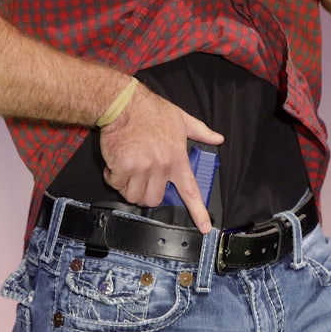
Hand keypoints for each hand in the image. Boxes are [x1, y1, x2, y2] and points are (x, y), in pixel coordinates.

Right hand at [99, 84, 223, 233]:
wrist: (124, 104)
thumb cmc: (152, 111)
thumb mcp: (181, 119)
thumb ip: (200, 131)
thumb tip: (218, 138)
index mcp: (178, 160)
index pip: (190, 191)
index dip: (198, 212)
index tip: (205, 228)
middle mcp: (161, 167)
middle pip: (154, 200)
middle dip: (145, 194)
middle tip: (141, 181)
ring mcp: (142, 168)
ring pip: (134, 196)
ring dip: (128, 188)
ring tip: (128, 171)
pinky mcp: (123, 167)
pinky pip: (116, 184)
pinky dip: (112, 177)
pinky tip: (115, 164)